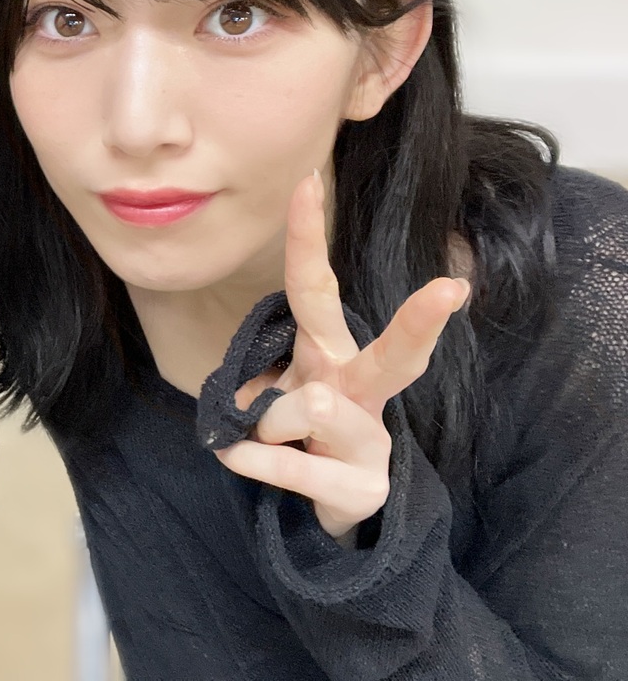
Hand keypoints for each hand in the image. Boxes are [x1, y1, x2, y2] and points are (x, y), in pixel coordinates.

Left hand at [214, 171, 468, 538]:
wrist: (330, 506)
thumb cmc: (301, 432)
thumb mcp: (273, 392)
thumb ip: (253, 383)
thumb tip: (238, 398)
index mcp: (333, 353)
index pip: (316, 288)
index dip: (306, 237)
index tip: (306, 182)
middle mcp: (362, 387)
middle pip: (395, 353)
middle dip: (422, 321)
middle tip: (451, 292)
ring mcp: (373, 439)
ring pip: (312, 407)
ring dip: (267, 422)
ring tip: (268, 436)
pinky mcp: (366, 488)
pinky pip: (291, 465)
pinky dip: (252, 461)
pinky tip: (238, 459)